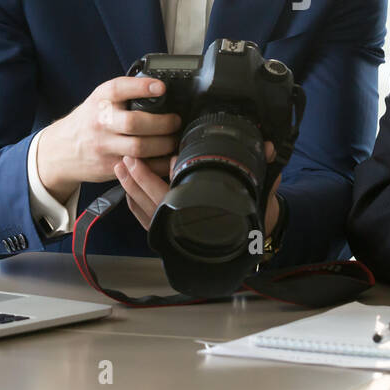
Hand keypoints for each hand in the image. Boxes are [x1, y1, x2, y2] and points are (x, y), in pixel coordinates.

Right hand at [34, 76, 180, 202]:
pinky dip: (158, 164)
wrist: (60, 150)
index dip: (141, 87)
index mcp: (100, 100)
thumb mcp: (99, 100)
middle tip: (176, 121)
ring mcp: (104, 146)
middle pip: (135, 123)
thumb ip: (124, 94)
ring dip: (164, 145)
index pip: (119, 89)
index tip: (161, 88)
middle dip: (163, 123)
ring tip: (173, 140)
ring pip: (139, 148)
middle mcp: (101, 122)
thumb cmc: (88, 121)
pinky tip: (166, 158)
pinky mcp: (109, 167)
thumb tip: (159, 89)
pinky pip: (139, 167)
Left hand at [114, 142, 281, 233]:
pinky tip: (128, 190)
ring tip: (121, 168)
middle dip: (140, 179)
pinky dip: (134, 205)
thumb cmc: (253, 217)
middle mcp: (186, 225)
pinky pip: (145, 220)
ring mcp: (174, 232)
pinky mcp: (168, 236)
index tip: (167, 157)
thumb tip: (267, 147)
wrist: (254, 242)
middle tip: (130, 158)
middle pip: (155, 201)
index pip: (180, 195)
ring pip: (146, 210)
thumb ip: (262, 170)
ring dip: (131, 189)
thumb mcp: (260, 194)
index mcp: (204, 214)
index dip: (171, 175)